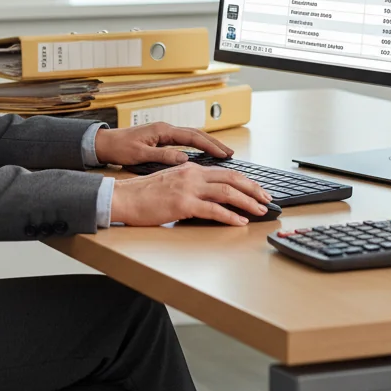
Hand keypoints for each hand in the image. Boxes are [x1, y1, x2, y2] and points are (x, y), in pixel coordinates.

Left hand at [93, 122, 234, 166]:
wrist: (105, 143)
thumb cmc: (119, 148)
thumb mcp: (140, 154)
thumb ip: (163, 156)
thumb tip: (185, 159)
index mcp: (162, 131)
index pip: (192, 137)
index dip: (210, 146)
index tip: (224, 154)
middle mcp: (165, 129)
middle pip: (196, 134)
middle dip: (214, 143)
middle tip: (230, 153)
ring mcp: (163, 132)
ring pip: (191, 136)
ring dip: (207, 144)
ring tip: (222, 153)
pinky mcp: (160, 138)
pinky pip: (184, 140)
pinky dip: (196, 146)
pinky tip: (203, 153)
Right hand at [110, 163, 272, 226]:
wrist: (124, 197)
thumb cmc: (144, 194)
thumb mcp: (171, 182)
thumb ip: (190, 185)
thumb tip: (209, 195)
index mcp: (190, 169)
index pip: (225, 172)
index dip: (245, 181)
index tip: (258, 190)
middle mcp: (192, 175)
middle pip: (232, 179)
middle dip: (253, 190)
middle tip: (267, 200)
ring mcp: (188, 189)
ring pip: (227, 193)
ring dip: (247, 203)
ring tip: (259, 211)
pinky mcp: (182, 204)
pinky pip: (212, 210)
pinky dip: (229, 216)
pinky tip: (239, 222)